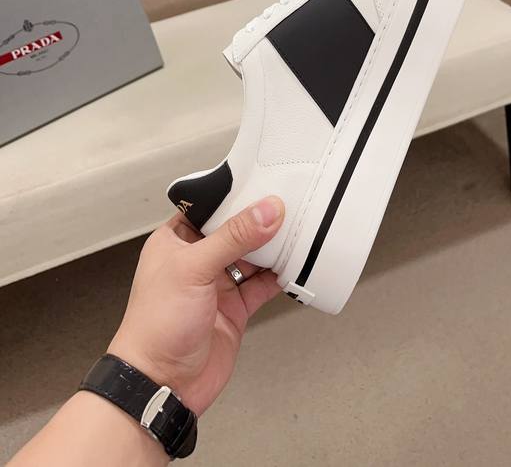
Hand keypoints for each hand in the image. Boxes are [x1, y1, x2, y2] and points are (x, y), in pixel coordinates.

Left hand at [108, 196, 283, 415]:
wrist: (161, 384)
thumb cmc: (156, 325)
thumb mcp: (193, 269)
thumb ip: (233, 237)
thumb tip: (266, 211)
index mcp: (176, 241)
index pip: (210, 208)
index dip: (236, 195)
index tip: (265, 182)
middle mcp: (197, 260)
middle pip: (236, 231)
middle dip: (261, 221)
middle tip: (290, 204)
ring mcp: (217, 285)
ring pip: (252, 257)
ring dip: (273, 248)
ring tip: (299, 231)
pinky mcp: (235, 309)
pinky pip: (262, 285)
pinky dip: (280, 277)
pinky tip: (294, 266)